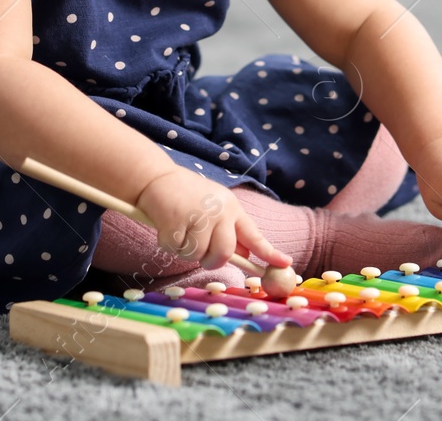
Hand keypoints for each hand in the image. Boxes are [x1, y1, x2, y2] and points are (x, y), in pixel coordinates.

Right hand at [133, 167, 293, 272]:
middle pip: (225, 253)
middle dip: (212, 261)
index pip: (254, 235)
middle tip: (202, 256)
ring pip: (197, 255)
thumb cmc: (186, 196)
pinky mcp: (176, 220)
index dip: (270, 252)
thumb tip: (244, 256)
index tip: (285, 264)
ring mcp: (197, 215)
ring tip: (180, 231)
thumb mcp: (215, 207)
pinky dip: (169, 245)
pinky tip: (167, 227)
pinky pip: (176, 250)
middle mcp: (218, 211)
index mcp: (231, 208)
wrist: (156, 177)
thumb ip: (229, 230)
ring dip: (186, 251)